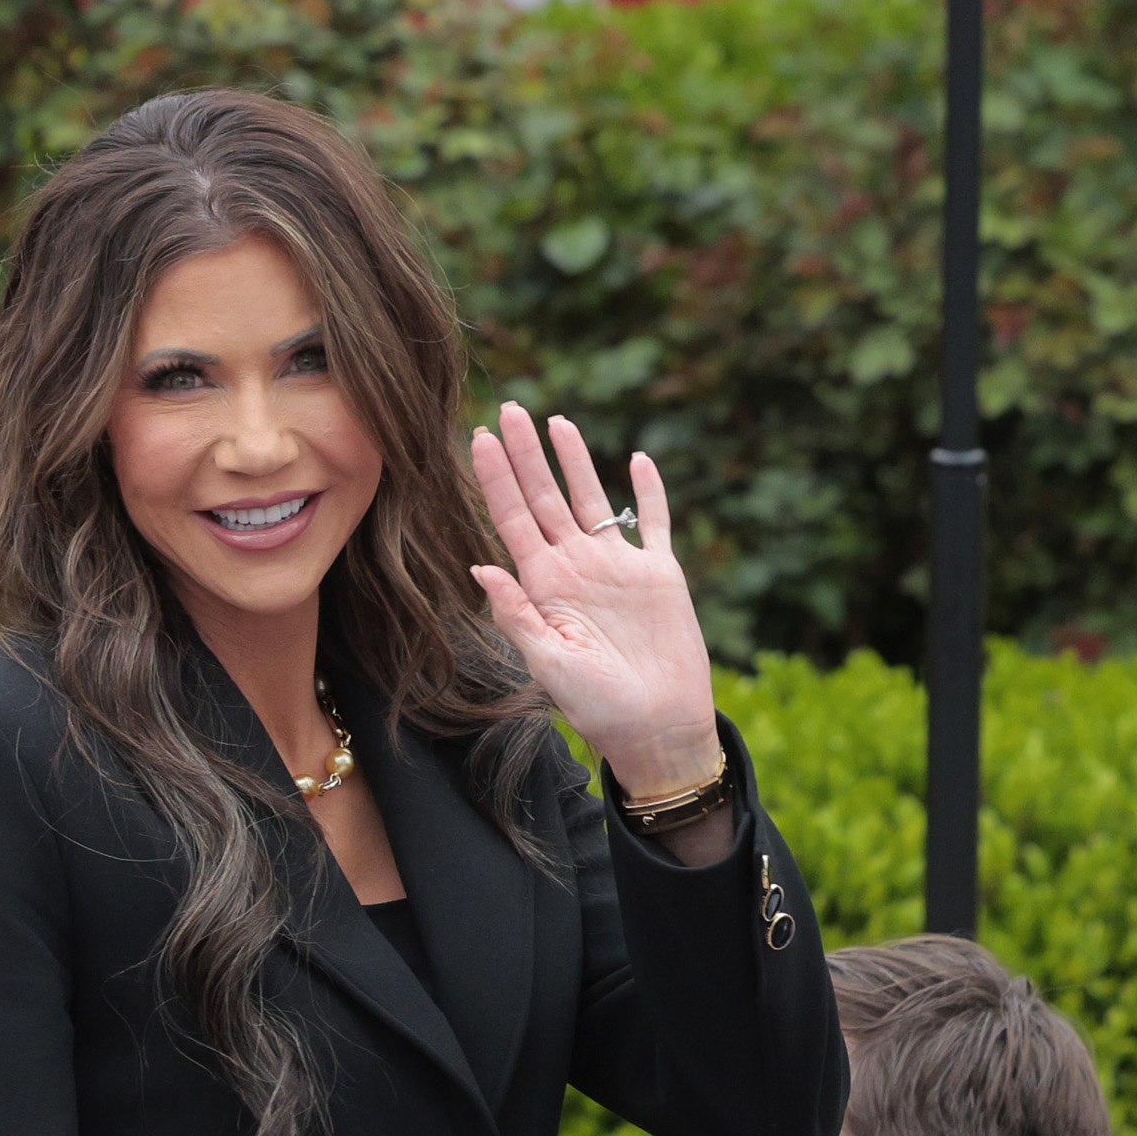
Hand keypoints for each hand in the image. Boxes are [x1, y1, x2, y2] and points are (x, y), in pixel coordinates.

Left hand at [464, 408, 722, 813]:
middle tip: (507, 408)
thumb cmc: (598, 706)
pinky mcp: (659, 574)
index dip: (496, 478)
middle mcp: (576, 567)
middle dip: (525, 454)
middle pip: (545, 497)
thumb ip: (516, 615)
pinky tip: (637, 459)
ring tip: (555, 421)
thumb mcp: (548, 663)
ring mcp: (618, 567)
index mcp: (544, 585)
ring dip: (575, 460)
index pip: (512, 518)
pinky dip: (648, 492)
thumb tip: (478, 566)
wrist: (657, 727)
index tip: (477, 437)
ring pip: (592, 499)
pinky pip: (654, 522)